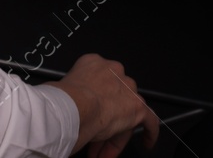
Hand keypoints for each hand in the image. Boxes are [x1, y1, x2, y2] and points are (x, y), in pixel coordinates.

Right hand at [42, 54, 158, 157]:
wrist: (74, 105)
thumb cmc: (63, 99)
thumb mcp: (63, 89)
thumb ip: (71, 94)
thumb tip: (68, 107)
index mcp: (93, 63)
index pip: (100, 86)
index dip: (96, 106)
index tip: (90, 119)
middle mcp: (113, 71)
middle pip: (114, 99)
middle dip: (105, 120)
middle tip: (95, 138)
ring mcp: (127, 87)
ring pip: (126, 111)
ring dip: (116, 132)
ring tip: (104, 151)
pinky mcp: (137, 106)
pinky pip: (149, 119)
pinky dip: (149, 132)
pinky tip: (146, 142)